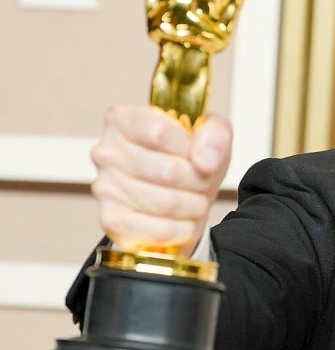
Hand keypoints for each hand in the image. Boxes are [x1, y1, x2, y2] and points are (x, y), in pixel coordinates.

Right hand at [91, 105, 231, 254]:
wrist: (182, 193)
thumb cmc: (190, 157)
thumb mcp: (211, 133)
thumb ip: (215, 134)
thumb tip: (205, 161)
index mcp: (124, 119)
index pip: (159, 133)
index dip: (190, 149)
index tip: (200, 155)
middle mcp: (107, 151)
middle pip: (167, 171)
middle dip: (198, 181)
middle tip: (202, 181)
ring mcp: (104, 187)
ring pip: (166, 204)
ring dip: (193, 205)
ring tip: (194, 199)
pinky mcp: (111, 220)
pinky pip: (156, 230)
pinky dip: (181, 229)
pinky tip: (183, 220)